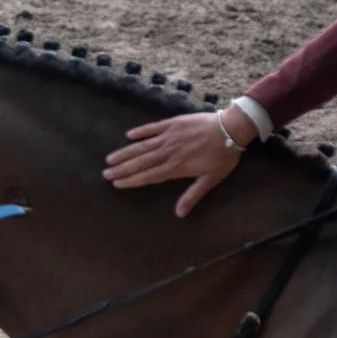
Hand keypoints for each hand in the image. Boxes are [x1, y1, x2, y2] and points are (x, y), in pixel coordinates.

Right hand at [103, 107, 256, 217]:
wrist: (231, 129)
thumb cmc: (223, 156)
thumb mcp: (211, 179)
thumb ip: (193, 195)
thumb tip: (179, 214)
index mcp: (175, 167)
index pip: (148, 176)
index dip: (131, 180)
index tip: (117, 184)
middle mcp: (168, 152)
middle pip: (140, 162)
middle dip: (122, 169)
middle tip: (105, 173)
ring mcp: (169, 136)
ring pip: (142, 146)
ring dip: (126, 153)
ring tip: (110, 158)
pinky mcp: (173, 123)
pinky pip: (153, 128)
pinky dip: (141, 131)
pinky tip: (129, 135)